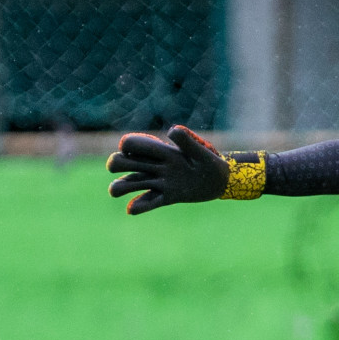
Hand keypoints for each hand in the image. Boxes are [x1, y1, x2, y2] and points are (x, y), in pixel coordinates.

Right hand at [106, 125, 228, 214]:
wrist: (222, 182)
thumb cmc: (212, 163)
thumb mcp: (202, 152)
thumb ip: (187, 142)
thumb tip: (171, 131)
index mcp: (162, 151)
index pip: (133, 143)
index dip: (127, 145)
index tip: (130, 149)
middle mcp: (156, 166)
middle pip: (123, 161)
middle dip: (116, 163)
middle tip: (127, 169)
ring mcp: (160, 182)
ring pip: (129, 183)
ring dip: (118, 187)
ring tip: (118, 190)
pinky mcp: (167, 197)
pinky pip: (147, 203)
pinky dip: (137, 207)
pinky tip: (132, 208)